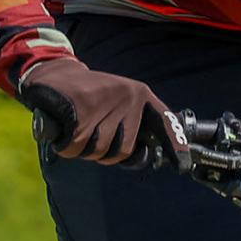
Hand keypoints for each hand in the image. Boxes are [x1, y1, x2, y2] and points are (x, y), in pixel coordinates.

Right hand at [19, 57, 190, 169]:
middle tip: (92, 135)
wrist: (56, 74)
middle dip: (104, 153)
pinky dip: (66, 146)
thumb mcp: (118, 104)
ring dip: (83, 149)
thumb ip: (131, 128)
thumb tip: (142, 158)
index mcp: (141, 95)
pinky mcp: (81, 110)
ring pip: (99, 152)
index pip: (165, 123)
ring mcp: (106, 103)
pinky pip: (76, 148)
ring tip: (78, 127)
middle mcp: (129, 98)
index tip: (183, 167)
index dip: (176, 146)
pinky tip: (65, 128)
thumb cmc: (90, 96)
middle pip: (123, 151)